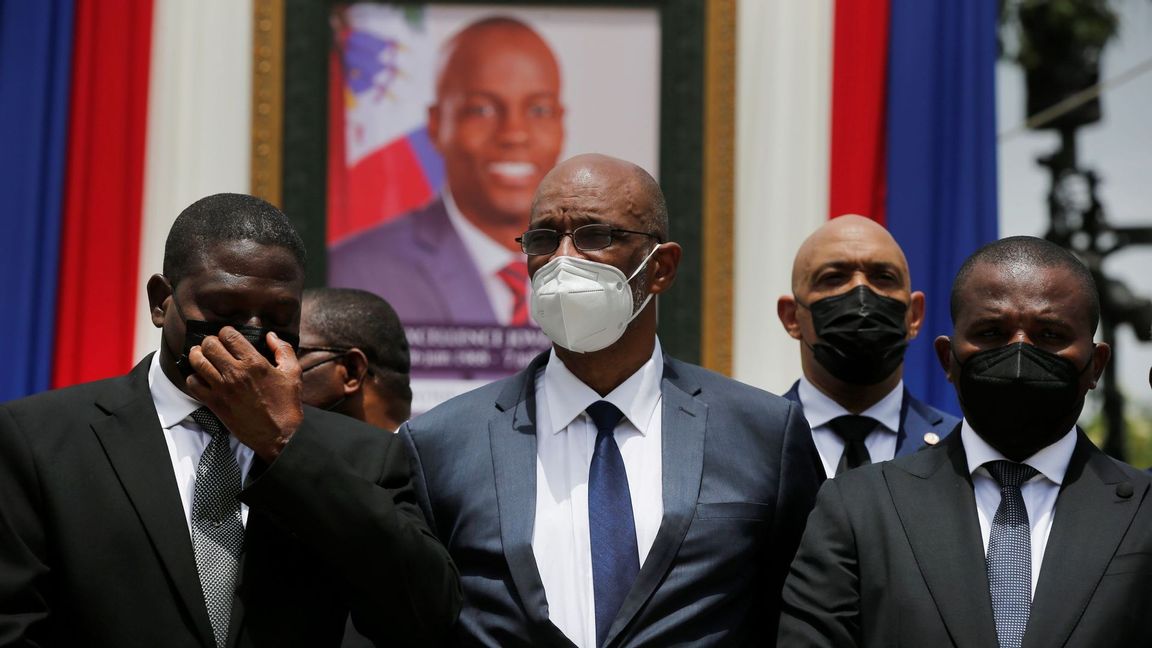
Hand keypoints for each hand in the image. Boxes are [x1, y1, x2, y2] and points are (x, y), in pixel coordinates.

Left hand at [185, 327, 303, 461]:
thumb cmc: (286, 405)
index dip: (226, 332)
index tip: (228, 337)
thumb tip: (271, 335)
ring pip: (197, 361)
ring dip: (197, 356)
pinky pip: (192, 384)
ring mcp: (222, 388)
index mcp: (254, 363)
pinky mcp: (214, 403)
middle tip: (215, 347)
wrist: (278, 435)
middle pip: (209, 345)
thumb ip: (283, 350)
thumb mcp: (293, 373)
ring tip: (202, 356)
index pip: (228, 335)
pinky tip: (202, 378)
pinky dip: (193, 378)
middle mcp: (235, 373)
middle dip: (210, 342)